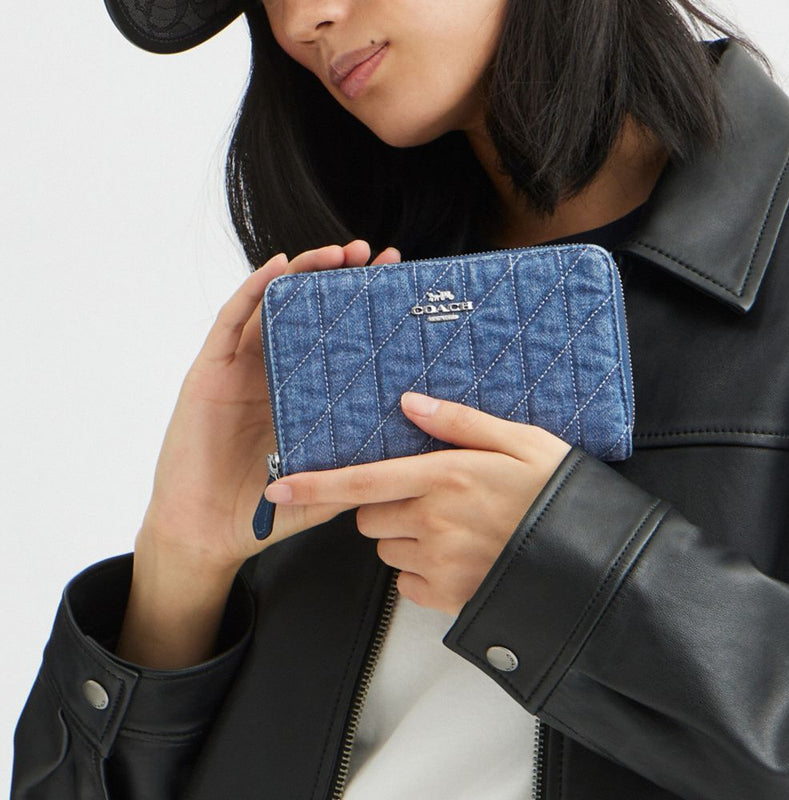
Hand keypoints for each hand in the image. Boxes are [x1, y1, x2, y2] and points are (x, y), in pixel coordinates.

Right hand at [140, 240, 400, 573]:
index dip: (365, 309)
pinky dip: (253, 290)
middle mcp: (273, 373)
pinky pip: (231, 321)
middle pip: (307, 312)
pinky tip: (279, 266)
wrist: (206, 532)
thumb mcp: (330, 481)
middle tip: (373, 256)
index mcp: (303, 394)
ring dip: (303, 272)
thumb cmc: (266, 509)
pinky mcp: (210, 371)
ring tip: (338, 253)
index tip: (399, 284)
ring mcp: (241, 369)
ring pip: (272, 305)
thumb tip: (417, 451)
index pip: (338, 339)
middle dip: (338, 278)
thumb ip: (363, 463)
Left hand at [265, 393, 570, 615]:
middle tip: (429, 496)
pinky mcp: (447, 596)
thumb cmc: (555, 492)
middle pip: (370, 515)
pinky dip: (422, 571)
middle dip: (386, 506)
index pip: (361, 481)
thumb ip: (459, 421)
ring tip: (453, 527)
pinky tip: (458, 556)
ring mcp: (439, 563)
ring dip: (405, 538)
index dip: (314, 485)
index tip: (279, 487)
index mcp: (444, 476)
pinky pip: (408, 583)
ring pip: (388, 549)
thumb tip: (409, 402)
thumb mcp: (519, 439)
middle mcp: (434, 522)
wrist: (592, 556)